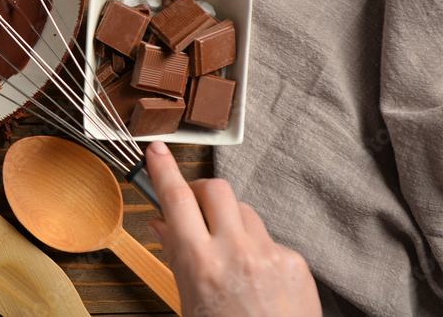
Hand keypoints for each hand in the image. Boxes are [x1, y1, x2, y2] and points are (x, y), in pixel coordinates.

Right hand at [145, 141, 320, 316]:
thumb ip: (177, 256)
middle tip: (194, 206)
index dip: (164, 169)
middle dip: (201, 192)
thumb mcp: (188, 301)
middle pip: (215, 190)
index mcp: (201, 263)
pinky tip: (256, 277)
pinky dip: (257, 249)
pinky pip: (270, 238)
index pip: (176, 200)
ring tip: (228, 253)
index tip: (157, 150)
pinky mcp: (295, 261)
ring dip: (231, 221)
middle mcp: (235, 252)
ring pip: (244, 212)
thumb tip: (161, 223)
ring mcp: (269, 254)